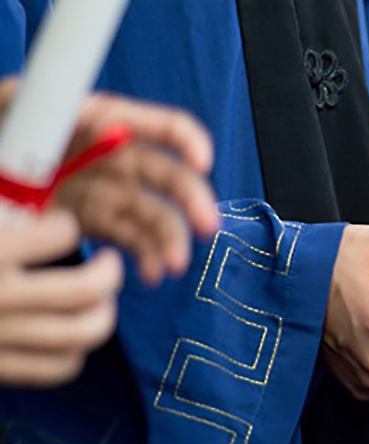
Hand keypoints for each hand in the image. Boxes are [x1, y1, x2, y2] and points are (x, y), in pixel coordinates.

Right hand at [0, 210, 121, 386]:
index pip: (59, 234)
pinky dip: (75, 352)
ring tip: (101, 300)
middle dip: (110, 274)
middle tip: (110, 263)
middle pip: (84, 291)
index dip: (67, 227)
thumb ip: (1, 214)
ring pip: (79, 335)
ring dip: (103, 315)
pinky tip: (71, 332)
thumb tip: (28, 210)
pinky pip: (54, 369)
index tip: (61, 228)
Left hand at [53, 91, 219, 284]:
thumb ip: (37, 102)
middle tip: (206, 228)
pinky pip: (131, 240)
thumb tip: (82, 110)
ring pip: (154, 214)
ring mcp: (105, 191)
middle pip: (167, 176)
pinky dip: (147, 258)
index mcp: (98, 123)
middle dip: (192, 201)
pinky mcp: (95, 222)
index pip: (158, 125)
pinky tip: (150, 273)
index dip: (186, 140)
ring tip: (171, 266)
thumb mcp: (9, 109)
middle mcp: (112, 157)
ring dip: (172, 239)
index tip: (201, 163)